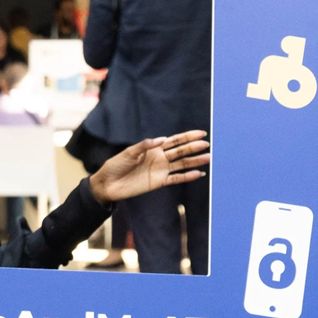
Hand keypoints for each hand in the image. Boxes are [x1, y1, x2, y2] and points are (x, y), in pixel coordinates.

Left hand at [89, 131, 209, 205]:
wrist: (108, 184)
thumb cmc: (116, 165)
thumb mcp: (128, 153)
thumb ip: (144, 146)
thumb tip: (162, 139)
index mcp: (153, 148)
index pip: (174, 141)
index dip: (187, 137)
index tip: (201, 133)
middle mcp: (160, 158)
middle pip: (180, 152)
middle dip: (193, 148)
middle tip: (207, 145)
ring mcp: (161, 170)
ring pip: (181, 165)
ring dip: (194, 161)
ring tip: (208, 158)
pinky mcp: (159, 182)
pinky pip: (176, 179)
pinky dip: (187, 177)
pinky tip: (198, 173)